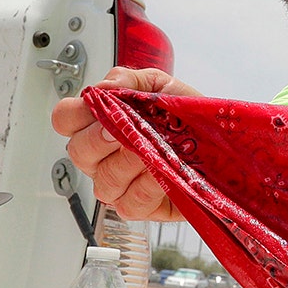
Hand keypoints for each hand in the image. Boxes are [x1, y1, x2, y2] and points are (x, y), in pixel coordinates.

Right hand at [51, 66, 201, 221]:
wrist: (222, 145)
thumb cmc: (187, 118)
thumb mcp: (161, 88)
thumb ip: (130, 81)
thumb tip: (105, 87)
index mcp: (100, 123)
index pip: (65, 119)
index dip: (75, 115)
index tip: (99, 109)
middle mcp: (104, 156)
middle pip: (79, 152)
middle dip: (102, 139)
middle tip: (126, 130)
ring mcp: (119, 183)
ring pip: (103, 182)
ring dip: (129, 164)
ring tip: (152, 151)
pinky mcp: (141, 206)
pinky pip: (129, 204)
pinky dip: (147, 189)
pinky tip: (161, 175)